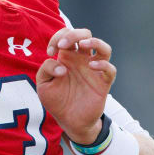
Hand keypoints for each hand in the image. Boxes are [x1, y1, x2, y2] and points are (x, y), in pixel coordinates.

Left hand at [36, 28, 115, 144]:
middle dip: (74, 34)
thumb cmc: (56, 99)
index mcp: (67, 56)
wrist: (68, 121)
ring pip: (103, 47)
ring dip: (94, 41)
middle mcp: (81, 60)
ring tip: (83, 44)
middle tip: (62, 46)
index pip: (66, 34)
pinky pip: (110, 69)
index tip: (50, 52)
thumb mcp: (43, 84)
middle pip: (85, 34)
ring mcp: (93, 70)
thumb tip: (62, 67)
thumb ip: (45, 69)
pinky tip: (92, 66)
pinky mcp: (102, 83)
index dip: (57, 37)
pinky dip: (104, 64)